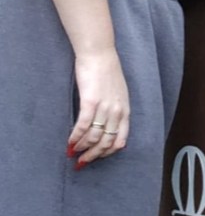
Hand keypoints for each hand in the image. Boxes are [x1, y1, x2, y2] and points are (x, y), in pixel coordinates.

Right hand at [67, 48, 129, 166]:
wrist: (99, 53)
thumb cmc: (107, 71)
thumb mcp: (119, 93)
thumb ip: (116, 110)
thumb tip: (109, 126)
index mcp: (125, 111)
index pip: (120, 141)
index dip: (107, 153)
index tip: (96, 157)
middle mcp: (117, 112)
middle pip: (106, 143)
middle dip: (92, 155)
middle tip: (81, 162)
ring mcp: (104, 107)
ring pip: (93, 137)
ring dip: (81, 148)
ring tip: (72, 152)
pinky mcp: (90, 102)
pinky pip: (82, 126)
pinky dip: (75, 137)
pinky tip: (69, 142)